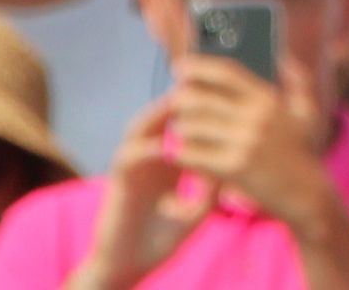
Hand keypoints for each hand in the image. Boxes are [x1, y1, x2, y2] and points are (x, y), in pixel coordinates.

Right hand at [80, 99, 211, 289]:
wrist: (128, 265)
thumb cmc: (161, 240)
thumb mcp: (195, 214)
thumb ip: (210, 192)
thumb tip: (231, 171)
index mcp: (170, 160)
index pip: (185, 123)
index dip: (202, 108)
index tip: (228, 95)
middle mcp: (150, 156)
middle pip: (163, 115)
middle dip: (182, 98)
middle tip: (205, 83)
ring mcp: (132, 166)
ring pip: (142, 127)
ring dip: (160, 114)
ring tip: (183, 102)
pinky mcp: (117, 181)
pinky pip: (128, 157)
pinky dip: (147, 149)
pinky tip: (166, 148)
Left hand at [166, 54, 336, 232]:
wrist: (306, 194)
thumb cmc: (303, 153)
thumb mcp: (306, 112)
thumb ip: (298, 81)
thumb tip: (284, 58)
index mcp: (268, 99)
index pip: (227, 72)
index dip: (199, 66)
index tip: (180, 67)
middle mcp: (256, 116)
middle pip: (201, 98)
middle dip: (181, 99)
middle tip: (174, 103)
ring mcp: (244, 142)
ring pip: (192, 126)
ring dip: (180, 127)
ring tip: (178, 129)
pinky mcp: (234, 167)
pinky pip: (194, 154)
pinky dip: (182, 152)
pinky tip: (179, 153)